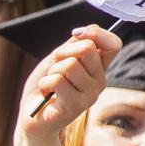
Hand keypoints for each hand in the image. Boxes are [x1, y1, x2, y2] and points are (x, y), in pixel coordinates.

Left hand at [16, 25, 121, 145]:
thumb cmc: (45, 86)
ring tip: (50, 85)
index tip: (76, 34)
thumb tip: (87, 30)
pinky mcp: (75, 106)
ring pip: (70, 64)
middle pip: (87, 48)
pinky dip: (44, 84)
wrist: (31, 115)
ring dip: (51, 72)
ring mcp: (90, 95)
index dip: (96, 33)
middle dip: (62, 53)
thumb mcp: (58, 59)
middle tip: (54, 69)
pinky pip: (57, 80)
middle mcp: (100, 81)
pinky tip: (47, 95)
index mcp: (98, 68)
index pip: (113, 44)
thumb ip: (74, 44)